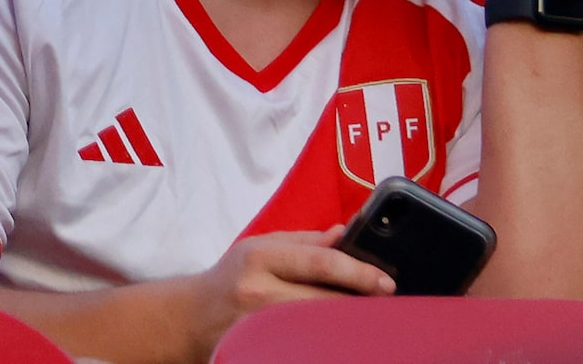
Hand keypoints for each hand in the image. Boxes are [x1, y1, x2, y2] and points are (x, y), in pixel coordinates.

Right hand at [176, 230, 391, 356]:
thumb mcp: (260, 247)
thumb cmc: (232, 276)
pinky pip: (311, 347)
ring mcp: (261, 327)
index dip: (359, 273)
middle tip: (388, 306)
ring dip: (351, 326)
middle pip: (328, 301)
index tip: (388, 283)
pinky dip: (331, 342)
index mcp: (259, 258)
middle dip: (363, 304)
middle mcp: (259, 292)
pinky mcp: (266, 350)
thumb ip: (304, 241)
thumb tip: (344, 233)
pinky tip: (343, 339)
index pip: (320, 263)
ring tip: (370, 323)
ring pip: (324, 329)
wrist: (194, 317)